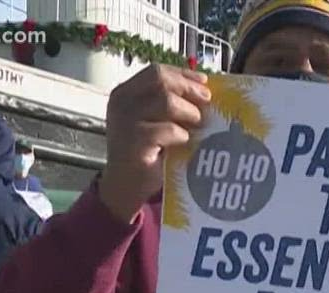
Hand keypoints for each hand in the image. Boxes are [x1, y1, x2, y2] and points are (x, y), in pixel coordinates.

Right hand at [99, 65, 209, 222]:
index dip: (182, 75)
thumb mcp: (154, 120)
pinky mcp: (134, 141)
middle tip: (207, 102)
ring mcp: (125, 120)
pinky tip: (184, 143)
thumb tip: (203, 89)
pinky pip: (168, 129)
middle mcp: (122, 102)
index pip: (156, 72)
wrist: (125, 185)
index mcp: (126, 93)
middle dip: (189, 89)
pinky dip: (182, 135)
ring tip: (195, 126)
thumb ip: (169, 103)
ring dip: (189, 113)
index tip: (204, 82)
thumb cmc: (146, 152)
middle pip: (161, 80)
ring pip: (167, 101)